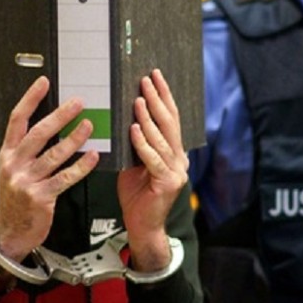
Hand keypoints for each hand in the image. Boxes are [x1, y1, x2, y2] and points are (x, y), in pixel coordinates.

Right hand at [0, 76, 99, 260]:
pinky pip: (65, 178)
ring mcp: (26, 181)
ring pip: (54, 155)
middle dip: (59, 116)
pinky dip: (81, 166)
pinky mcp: (41, 197)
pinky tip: (92, 157)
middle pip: (38, 134)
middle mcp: (15, 164)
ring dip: (74, 139)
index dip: (31, 100)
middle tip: (77, 103)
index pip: (17, 120)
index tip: (44, 83)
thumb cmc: (17, 199)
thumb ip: (28, 150)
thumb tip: (53, 124)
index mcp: (8, 153)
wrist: (10, 232)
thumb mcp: (14, 170)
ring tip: (89, 126)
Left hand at [117, 69, 188, 271]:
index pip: (170, 118)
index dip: (164, 96)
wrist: (142, 227)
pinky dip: (143, 143)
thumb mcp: (134, 163)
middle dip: (158, 99)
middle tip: (147, 80)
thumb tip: (124, 118)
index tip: (155, 76)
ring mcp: (176, 171)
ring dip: (149, 118)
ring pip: (162, 139)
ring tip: (139, 100)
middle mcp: (179, 158)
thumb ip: (135, 143)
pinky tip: (134, 130)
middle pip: (170, 123)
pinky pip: (153, 159)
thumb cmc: (137, 195)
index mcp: (173, 151)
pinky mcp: (168, 183)